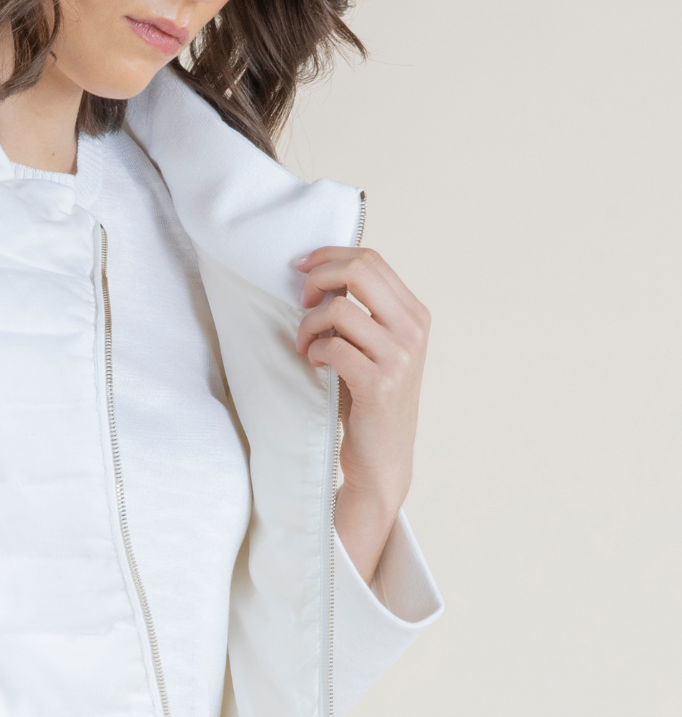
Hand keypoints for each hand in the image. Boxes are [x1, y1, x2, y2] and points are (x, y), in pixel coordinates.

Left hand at [294, 245, 429, 584]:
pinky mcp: (378, 383)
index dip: (329, 256)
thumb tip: (319, 275)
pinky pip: (331, 346)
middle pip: (359, 271)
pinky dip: (313, 352)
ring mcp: (400, 356)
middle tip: (300, 302)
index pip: (371, 260)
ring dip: (308, 324)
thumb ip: (360, 311)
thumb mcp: (373, 347)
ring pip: (339, 309)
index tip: (300, 268)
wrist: (382, 459)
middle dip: (317, 279)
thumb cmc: (368, 400)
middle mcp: (414, 330)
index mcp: (415, 313)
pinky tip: (313, 365)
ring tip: (305, 345)